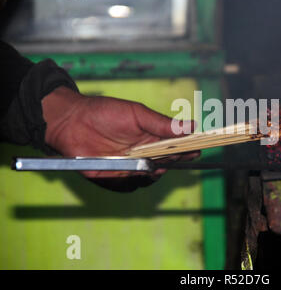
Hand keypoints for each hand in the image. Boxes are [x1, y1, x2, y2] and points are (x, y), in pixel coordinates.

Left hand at [41, 86, 198, 189]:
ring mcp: (131, 163)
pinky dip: (142, 175)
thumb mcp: (137, 114)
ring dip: (161, 167)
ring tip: (166, 161)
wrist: (70, 122)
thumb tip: (191, 126)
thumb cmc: (104, 112)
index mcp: (151, 134)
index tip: (199, 147)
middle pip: (167, 159)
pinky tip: (149, 169)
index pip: (175, 143)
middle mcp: (143, 150)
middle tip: (186, 155)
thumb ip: (161, 123)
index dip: (187, 146)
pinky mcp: (116, 174)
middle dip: (178, 158)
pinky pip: (134, 179)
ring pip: (153, 171)